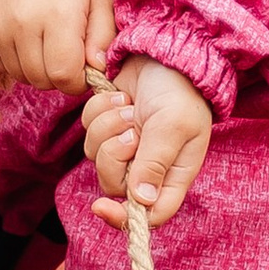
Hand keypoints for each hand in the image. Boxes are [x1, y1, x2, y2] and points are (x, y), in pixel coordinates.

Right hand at [0, 0, 115, 95]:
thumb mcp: (99, 0)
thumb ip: (104, 38)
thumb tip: (97, 71)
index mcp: (59, 14)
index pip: (64, 75)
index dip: (77, 81)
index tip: (82, 68)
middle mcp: (22, 21)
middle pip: (41, 80)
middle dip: (57, 75)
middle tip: (62, 51)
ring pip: (20, 76)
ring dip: (35, 68)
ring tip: (42, 40)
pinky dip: (14, 61)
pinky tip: (22, 38)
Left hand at [85, 57, 213, 229]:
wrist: (166, 52)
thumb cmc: (181, 91)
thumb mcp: (173, 126)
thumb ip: (155, 163)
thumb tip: (140, 201)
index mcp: (172, 177)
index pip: (148, 215)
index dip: (122, 217)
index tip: (101, 206)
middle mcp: (148, 168)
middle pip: (113, 184)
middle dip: (114, 154)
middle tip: (132, 128)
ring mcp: (126, 148)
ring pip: (95, 156)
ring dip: (107, 127)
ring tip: (130, 107)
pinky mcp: (108, 126)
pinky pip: (87, 130)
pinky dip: (99, 111)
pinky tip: (120, 97)